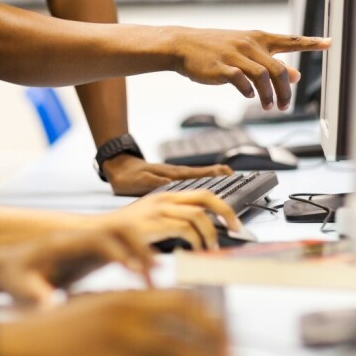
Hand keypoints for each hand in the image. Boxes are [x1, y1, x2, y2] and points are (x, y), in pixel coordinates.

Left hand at [0, 226, 156, 307]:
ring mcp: (86, 243)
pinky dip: (135, 259)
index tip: (133, 272)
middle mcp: (78, 237)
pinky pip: (120, 248)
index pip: (96, 239)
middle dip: (139, 247)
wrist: (5, 266)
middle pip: (117, 228)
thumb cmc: (12, 277)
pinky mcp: (91, 253)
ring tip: (154, 277)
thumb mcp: (19, 287)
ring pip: (123, 235)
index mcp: (62, 243)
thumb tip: (49, 307)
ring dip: (141, 251)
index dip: (117, 253)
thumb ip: (35, 295)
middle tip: (154, 273)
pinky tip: (143, 282)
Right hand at [0, 290, 238, 355]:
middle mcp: (130, 306)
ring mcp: (124, 330)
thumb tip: (154, 332)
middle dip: (218, 338)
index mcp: (126, 295)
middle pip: (191, 316)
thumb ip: (125, 315)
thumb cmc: (53, 331)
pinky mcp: (116, 354)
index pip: (181, 299)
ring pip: (182, 347)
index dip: (208, 318)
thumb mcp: (94, 312)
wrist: (20, 339)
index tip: (223, 335)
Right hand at [99, 190, 238, 249]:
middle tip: (236, 229)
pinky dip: (195, 240)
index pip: (202, 194)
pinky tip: (194, 250)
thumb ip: (173, 224)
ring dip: (210, 233)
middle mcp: (164, 199)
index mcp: (165, 197)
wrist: (96, 235)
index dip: (223, 206)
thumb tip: (199, 236)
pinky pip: (184, 228)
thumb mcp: (151, 224)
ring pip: (198, 214)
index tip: (234, 221)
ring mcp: (157, 209)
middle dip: (226, 212)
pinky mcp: (152, 223)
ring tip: (210, 248)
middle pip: (205, 197)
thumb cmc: (123, 235)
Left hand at [100, 154, 234, 196]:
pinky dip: (203, 182)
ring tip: (230, 181)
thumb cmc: (127, 176)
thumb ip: (156, 183)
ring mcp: (174, 176)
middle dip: (222, 176)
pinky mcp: (170, 180)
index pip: (199, 174)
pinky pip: (191, 182)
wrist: (117, 168)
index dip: (215, 175)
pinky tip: (207, 187)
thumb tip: (171, 185)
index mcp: (173, 175)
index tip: (230, 174)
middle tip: (238, 178)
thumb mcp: (139, 181)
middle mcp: (177, 174)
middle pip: (205, 175)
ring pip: (199, 178)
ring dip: (215, 179)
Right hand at [170, 29, 329, 110]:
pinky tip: (250, 97)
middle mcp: (250, 44)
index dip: (312, 43)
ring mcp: (235, 54)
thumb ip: (270, 62)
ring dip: (269, 95)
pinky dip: (249, 91)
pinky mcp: (222, 67)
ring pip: (263, 76)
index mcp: (258, 38)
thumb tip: (296, 75)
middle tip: (284, 106)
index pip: (291, 40)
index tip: (330, 43)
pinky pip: (241, 81)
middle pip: (278, 68)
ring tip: (269, 107)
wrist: (184, 45)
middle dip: (285, 91)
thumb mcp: (246, 51)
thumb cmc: (216, 48)